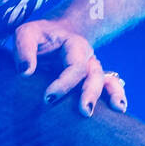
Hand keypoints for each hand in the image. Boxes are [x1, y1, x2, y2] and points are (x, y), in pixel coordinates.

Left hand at [12, 19, 126, 116]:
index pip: (75, 66)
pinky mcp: (91, 80)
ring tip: (117, 109)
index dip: (64, 83)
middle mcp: (88, 58)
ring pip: (107, 81)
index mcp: (74, 45)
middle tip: (84, 111)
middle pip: (95, 75)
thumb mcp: (26, 34)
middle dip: (90, 93)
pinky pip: (110, 86)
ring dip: (112, 95)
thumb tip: (26, 72)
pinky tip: (120, 110)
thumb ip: (24, 49)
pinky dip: (117, 96)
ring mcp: (92, 70)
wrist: (53, 35)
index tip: (47, 98)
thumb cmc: (38, 37)